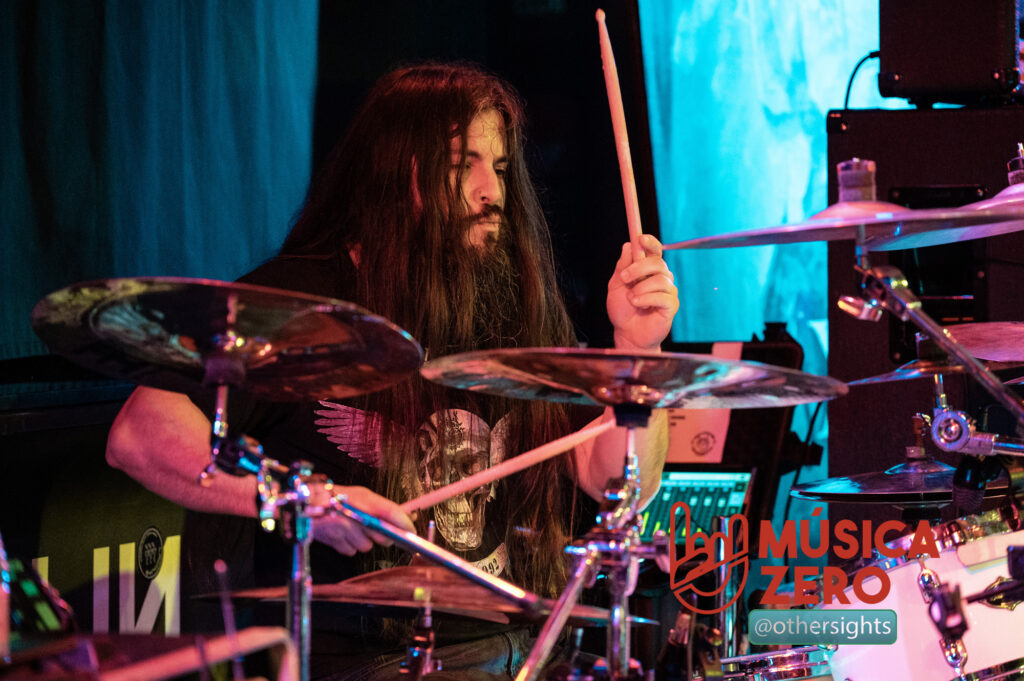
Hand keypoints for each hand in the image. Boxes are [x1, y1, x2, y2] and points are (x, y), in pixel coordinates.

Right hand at [310, 484, 415, 555]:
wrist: (306, 503)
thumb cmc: (337, 498)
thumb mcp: (362, 496)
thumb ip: (382, 508)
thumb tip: (407, 520)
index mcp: (365, 499)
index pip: (393, 512)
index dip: (405, 524)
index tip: (412, 532)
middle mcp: (356, 515)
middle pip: (384, 537)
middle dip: (380, 535)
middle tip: (369, 526)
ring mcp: (345, 530)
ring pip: (367, 547)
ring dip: (362, 541)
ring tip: (351, 528)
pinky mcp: (335, 543)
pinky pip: (351, 552)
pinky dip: (348, 546)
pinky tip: (341, 535)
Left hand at [606, 234, 678, 350]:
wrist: (627, 334)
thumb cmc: (622, 310)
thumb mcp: (616, 286)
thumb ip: (622, 267)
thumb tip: (628, 245)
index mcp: (648, 270)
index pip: (654, 251)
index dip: (650, 242)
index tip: (640, 238)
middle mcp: (661, 278)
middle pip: (658, 262)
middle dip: (639, 267)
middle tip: (625, 278)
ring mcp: (668, 291)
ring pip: (661, 279)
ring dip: (641, 288)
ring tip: (631, 299)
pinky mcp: (671, 305)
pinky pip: (663, 296)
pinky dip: (646, 299)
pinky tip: (638, 304)